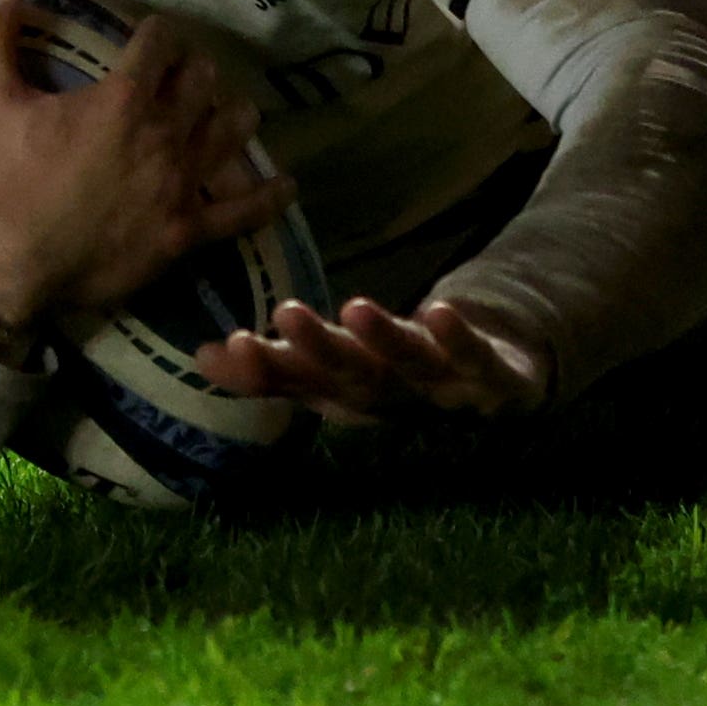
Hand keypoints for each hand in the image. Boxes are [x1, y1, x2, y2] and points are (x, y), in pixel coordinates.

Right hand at [0, 0, 292, 329]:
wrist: (8, 266)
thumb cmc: (2, 183)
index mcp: (122, 98)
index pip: (160, 42)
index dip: (156, 34)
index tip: (149, 39)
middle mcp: (163, 134)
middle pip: (202, 79)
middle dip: (193, 68)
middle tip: (179, 75)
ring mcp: (182, 184)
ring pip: (233, 130)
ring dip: (231, 113)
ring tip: (223, 110)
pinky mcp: (187, 231)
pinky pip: (243, 211)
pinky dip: (269, 196)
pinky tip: (285, 184)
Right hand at [196, 296, 550, 425]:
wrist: (505, 387)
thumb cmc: (403, 374)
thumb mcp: (339, 366)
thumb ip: (277, 365)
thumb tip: (200, 356)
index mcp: (354, 397)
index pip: (305, 383)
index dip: (269, 370)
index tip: (227, 346)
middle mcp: (396, 399)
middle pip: (356, 377)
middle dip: (320, 350)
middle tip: (285, 313)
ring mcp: (448, 391)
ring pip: (411, 365)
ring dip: (384, 340)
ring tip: (353, 306)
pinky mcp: (496, 379)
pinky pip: (477, 358)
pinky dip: (459, 341)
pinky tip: (439, 311)